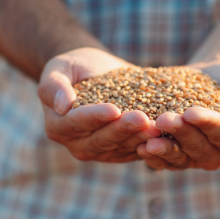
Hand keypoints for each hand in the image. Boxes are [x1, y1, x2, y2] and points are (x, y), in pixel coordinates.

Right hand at [38, 47, 159, 161]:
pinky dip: (151, 142)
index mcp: (58, 126)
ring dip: (140, 137)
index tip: (114, 109)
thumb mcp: (59, 67)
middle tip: (143, 118)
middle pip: (102, 139)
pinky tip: (166, 132)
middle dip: (123, 129)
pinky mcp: (122, 151)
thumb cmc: (75, 67)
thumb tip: (62, 105)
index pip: (77, 123)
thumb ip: (53, 85)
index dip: (96, 117)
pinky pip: (136, 149)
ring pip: (122, 147)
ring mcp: (100, 151)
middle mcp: (77, 144)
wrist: (96, 72)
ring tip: (158, 125)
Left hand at [136, 61, 219, 169]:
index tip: (190, 112)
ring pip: (179, 157)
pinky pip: (165, 161)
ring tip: (148, 139)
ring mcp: (196, 158)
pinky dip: (153, 157)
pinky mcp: (177, 156)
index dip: (206, 123)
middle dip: (180, 132)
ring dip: (163, 148)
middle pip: (198, 146)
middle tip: (164, 119)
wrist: (213, 80)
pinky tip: (140, 147)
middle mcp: (219, 155)